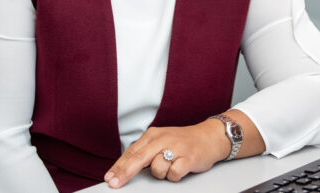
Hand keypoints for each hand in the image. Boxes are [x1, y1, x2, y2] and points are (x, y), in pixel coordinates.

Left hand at [104, 120, 229, 187]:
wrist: (210, 136)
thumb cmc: (183, 142)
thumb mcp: (161, 141)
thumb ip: (144, 152)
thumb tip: (123, 169)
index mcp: (153, 135)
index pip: (131, 152)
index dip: (119, 167)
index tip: (109, 178)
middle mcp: (163, 139)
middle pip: (138, 158)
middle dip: (124, 173)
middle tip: (114, 184)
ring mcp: (176, 147)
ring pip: (157, 169)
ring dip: (161, 173)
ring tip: (171, 165)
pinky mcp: (189, 157)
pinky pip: (174, 174)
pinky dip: (175, 175)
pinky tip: (180, 168)